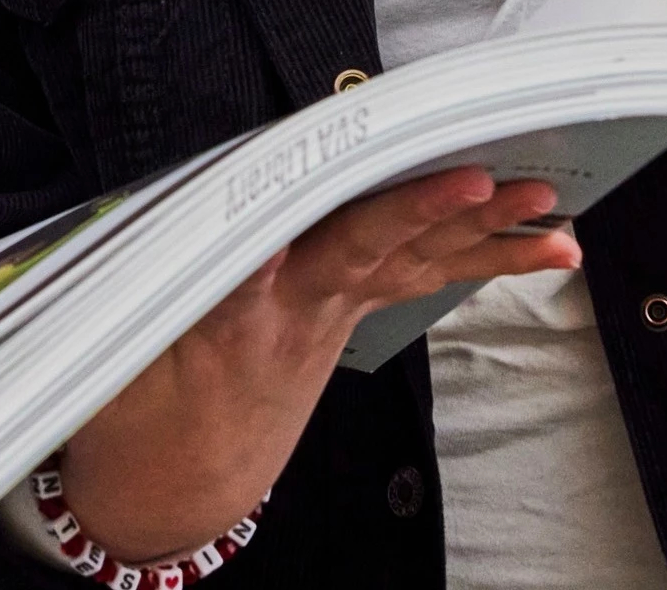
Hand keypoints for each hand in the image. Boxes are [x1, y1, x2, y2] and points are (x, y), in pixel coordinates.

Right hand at [54, 168, 574, 559]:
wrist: (177, 484)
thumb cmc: (143, 408)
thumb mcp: (121, 356)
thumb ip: (149, 290)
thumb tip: (189, 238)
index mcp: (227, 322)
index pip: (257, 265)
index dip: (283, 234)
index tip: (318, 198)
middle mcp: (293, 313)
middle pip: (361, 250)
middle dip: (422, 213)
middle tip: (480, 183)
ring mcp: (329, 316)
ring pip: (411, 262)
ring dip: (483, 235)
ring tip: (546, 212)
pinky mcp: (346, 316)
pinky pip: (424, 277)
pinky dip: (486, 258)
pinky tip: (544, 246)